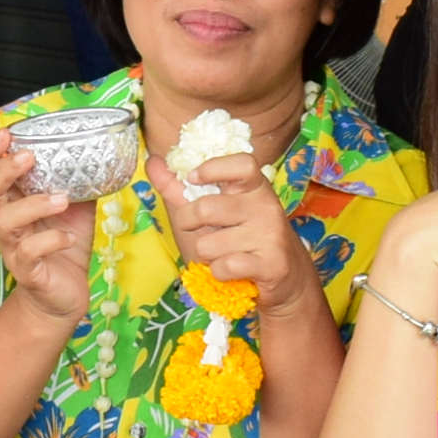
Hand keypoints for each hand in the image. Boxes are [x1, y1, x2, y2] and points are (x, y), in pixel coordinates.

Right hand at [0, 135, 100, 327]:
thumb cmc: (63, 248)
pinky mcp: (27, 270)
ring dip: (33, 205)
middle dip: (3, 170)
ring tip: (61, 199)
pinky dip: (52, 240)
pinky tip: (70, 237)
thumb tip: (97, 153)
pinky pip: (29, 253)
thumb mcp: (75, 209)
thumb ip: (78, 183)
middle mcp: (6, 223)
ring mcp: (13, 248)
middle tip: (27, 157)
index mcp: (13, 203)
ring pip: (5, 221)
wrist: (63, 296)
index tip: (8, 133)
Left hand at [151, 128, 303, 305]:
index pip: (243, 164)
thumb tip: (152, 161)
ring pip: (209, 244)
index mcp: (254, 187)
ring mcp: (270, 235)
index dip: (214, 168)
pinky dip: (218, 273)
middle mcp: (266, 206)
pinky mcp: (271, 264)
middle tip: (197, 230)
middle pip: (207, 208)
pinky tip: (231, 271)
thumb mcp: (212, 212)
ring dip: (206, 255)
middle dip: (189, 223)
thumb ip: (179, 188)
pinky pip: (224, 267)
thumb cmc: (240, 239)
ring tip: (222, 254)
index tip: (193, 178)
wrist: (285, 276)